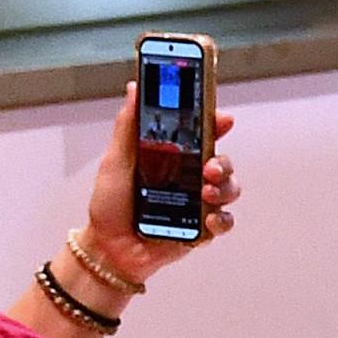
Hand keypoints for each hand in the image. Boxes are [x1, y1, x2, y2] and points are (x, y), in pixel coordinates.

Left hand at [81, 92, 239, 288]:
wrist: (107, 249)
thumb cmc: (110, 205)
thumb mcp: (115, 161)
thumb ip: (128, 126)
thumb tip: (134, 87)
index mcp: (173, 158)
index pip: (203, 134)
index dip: (217, 123)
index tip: (223, 119)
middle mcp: (190, 178)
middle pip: (222, 160)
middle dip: (222, 161)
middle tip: (208, 167)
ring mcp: (199, 204)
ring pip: (230, 188)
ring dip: (224, 188)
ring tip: (205, 193)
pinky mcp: (203, 230)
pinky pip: (225, 222)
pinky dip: (221, 219)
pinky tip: (208, 219)